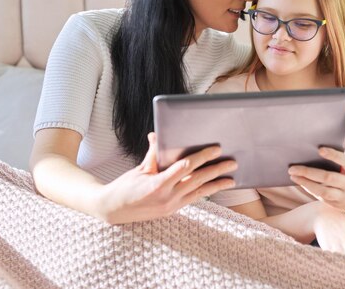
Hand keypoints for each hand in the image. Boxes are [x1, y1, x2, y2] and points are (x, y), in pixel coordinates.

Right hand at [99, 133, 236, 223]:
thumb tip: (157, 134)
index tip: (216, 149)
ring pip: (199, 192)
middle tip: (232, 162)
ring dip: (216, 184)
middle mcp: (167, 198)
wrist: (113, 210)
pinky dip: (205, 192)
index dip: (202, 157)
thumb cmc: (125, 187)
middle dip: (216, 170)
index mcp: (158, 184)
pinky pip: (193, 199)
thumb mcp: (139, 168)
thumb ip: (153, 153)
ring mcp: (171, 206)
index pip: (185, 167)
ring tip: (232, 178)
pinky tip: (216, 186)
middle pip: (197, 180)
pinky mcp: (172, 211)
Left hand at [288, 144, 344, 217]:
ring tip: (292, 174)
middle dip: (309, 172)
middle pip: (329, 177)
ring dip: (305, 182)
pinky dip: (308, 188)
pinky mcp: (334, 202)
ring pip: (323, 190)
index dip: (334, 155)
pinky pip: (319, 195)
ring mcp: (341, 194)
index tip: (320, 149)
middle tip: (293, 167)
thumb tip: (333, 131)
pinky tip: (298, 180)